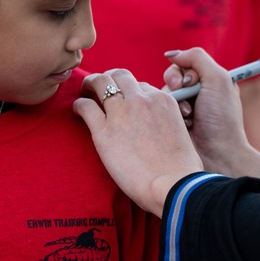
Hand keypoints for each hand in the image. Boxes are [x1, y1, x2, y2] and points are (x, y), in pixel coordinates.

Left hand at [74, 69, 203, 216]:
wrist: (173, 185)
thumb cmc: (181, 169)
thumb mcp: (180, 133)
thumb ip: (167, 123)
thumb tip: (159, 131)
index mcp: (162, 100)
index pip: (140, 85)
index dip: (129, 92)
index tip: (124, 101)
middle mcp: (141, 100)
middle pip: (120, 75)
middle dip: (109, 78)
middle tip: (100, 88)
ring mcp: (121, 113)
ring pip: (101, 82)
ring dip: (91, 84)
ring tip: (85, 91)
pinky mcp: (104, 131)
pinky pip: (85, 107)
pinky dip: (79, 105)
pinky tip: (77, 111)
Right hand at [164, 48, 259, 177]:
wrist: (218, 154)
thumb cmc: (222, 119)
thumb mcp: (219, 80)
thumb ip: (197, 58)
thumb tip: (171, 54)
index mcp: (209, 81)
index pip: (183, 65)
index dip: (184, 72)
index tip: (192, 83)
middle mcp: (195, 93)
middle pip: (171, 78)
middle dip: (176, 86)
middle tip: (185, 97)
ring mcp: (183, 109)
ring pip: (162, 94)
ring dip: (175, 103)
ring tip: (188, 116)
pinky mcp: (173, 124)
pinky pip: (159, 111)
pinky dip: (169, 116)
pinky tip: (182, 125)